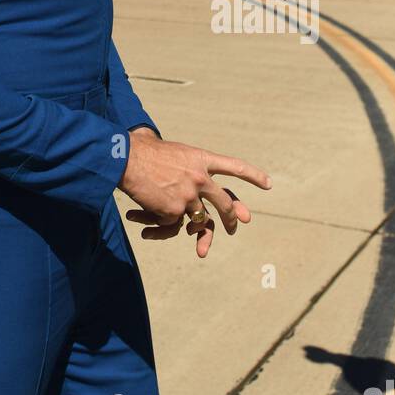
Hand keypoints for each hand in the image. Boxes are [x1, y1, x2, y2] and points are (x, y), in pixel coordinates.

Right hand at [119, 136, 270, 258]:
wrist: (126, 158)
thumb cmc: (143, 150)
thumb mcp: (174, 152)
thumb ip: (188, 165)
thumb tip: (195, 178)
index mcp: (200, 159)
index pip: (234, 167)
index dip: (253, 175)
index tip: (268, 184)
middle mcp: (200, 178)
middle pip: (225, 201)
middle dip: (233, 215)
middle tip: (239, 223)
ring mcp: (189, 196)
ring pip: (202, 219)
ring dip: (201, 232)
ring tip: (200, 244)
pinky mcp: (175, 211)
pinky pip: (174, 224)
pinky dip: (163, 226)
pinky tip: (148, 226)